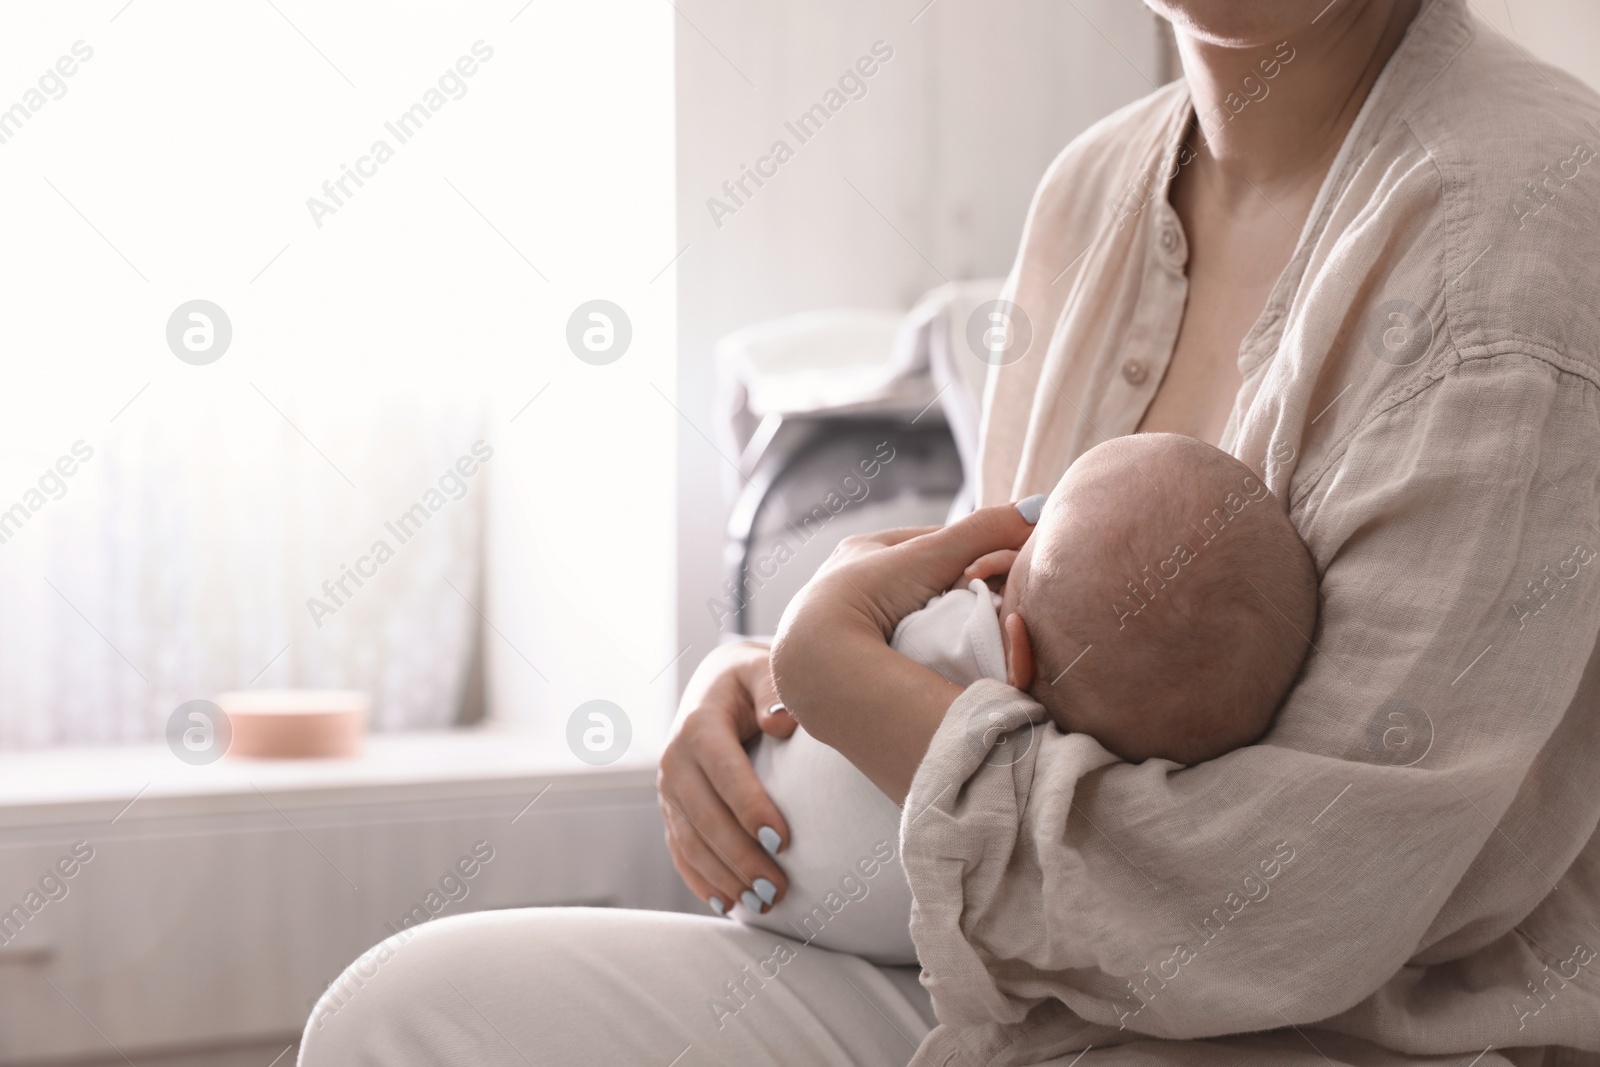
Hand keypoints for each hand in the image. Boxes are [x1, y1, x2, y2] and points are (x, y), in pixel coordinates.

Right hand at [657, 642, 794, 916]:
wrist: (717, 688)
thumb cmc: (753, 682)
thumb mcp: (764, 670)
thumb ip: (774, 689)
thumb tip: (780, 721)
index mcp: (699, 726)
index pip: (723, 772)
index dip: (750, 808)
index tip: (782, 840)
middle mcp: (675, 761)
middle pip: (704, 817)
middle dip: (739, 857)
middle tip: (778, 887)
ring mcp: (668, 790)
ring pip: (690, 842)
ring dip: (724, 877)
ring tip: (764, 904)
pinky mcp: (671, 811)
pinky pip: (680, 852)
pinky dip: (702, 881)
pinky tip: (729, 903)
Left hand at [801, 504, 1035, 639]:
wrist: (818, 661)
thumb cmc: (866, 594)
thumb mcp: (929, 555)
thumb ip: (982, 530)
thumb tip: (1036, 508)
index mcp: (860, 550)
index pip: (930, 545)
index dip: (970, 553)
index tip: (999, 567)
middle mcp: (849, 582)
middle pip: (924, 581)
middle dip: (958, 589)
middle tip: (987, 600)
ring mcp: (848, 624)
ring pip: (916, 615)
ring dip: (946, 621)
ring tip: (971, 630)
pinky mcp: (850, 661)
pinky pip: (901, 646)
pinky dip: (927, 647)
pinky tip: (943, 654)